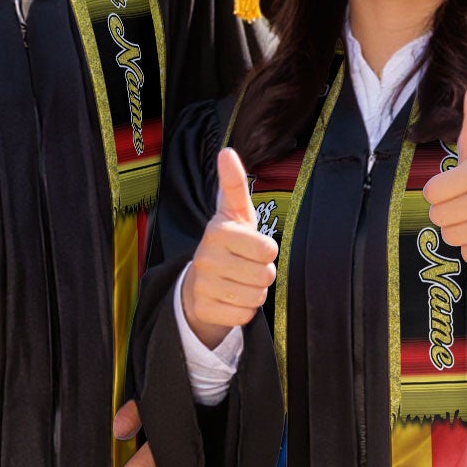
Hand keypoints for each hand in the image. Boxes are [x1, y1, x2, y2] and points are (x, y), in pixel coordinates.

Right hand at [180, 148, 277, 348]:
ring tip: (239, 282)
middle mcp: (206, 257)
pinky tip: (230, 299)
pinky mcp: (203, 309)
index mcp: (218, 231)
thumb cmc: (228, 243)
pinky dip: (243, 310)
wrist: (198, 283)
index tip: (253, 246)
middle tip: (246, 267)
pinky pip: (244, 315)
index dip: (267, 251)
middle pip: (265, 275)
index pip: (268, 249)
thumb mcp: (234, 213)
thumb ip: (234, 184)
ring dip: (254, 292)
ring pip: (256, 297)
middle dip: (263, 274)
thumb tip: (226, 151)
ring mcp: (202, 285)